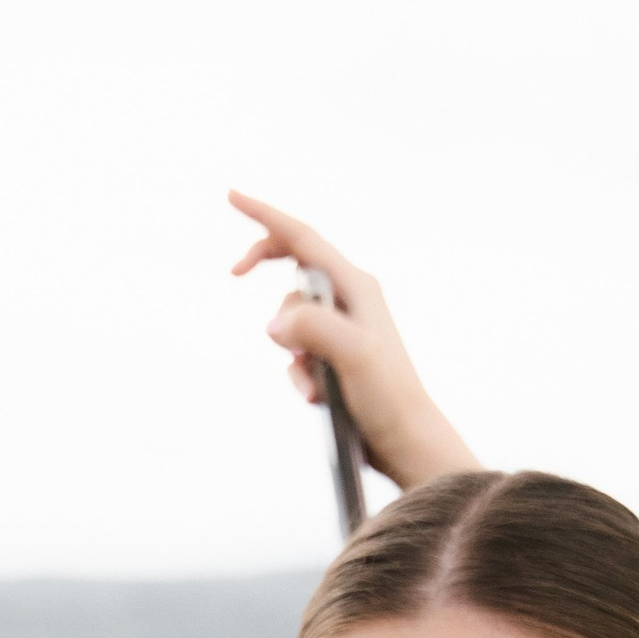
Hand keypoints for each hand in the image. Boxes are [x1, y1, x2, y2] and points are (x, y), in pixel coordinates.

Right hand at [227, 191, 481, 492]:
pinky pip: (294, 353)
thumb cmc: (388, 396)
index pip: (303, 237)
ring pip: (287, 319)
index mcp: (356, 286)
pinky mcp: (333, 355)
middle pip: (292, 265)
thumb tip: (273, 324)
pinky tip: (317, 397)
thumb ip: (311, 327)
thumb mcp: (351, 355)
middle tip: (234, 274)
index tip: (232, 196)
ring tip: (316, 382)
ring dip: (288, 352)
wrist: (406, 441)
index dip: (266, 215)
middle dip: (264, 272)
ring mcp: (340, 327)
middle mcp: (349, 298)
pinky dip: (296, 374)